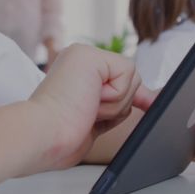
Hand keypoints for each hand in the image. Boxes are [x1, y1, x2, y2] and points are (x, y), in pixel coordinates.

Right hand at [27, 45, 151, 171]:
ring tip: (86, 109)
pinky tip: (90, 100)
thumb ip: (119, 105)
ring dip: (115, 104)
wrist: (41, 137)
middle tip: (90, 113)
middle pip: (131, 79)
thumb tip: (152, 98)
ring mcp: (85, 55)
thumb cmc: (60, 138)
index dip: (134, 97)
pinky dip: (115, 96)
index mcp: (79, 73)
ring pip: (132, 78)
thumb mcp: (98, 118)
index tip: (147, 104)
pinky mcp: (92, 56)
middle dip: (121, 104)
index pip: (121, 80)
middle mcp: (82, 60)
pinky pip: (127, 73)